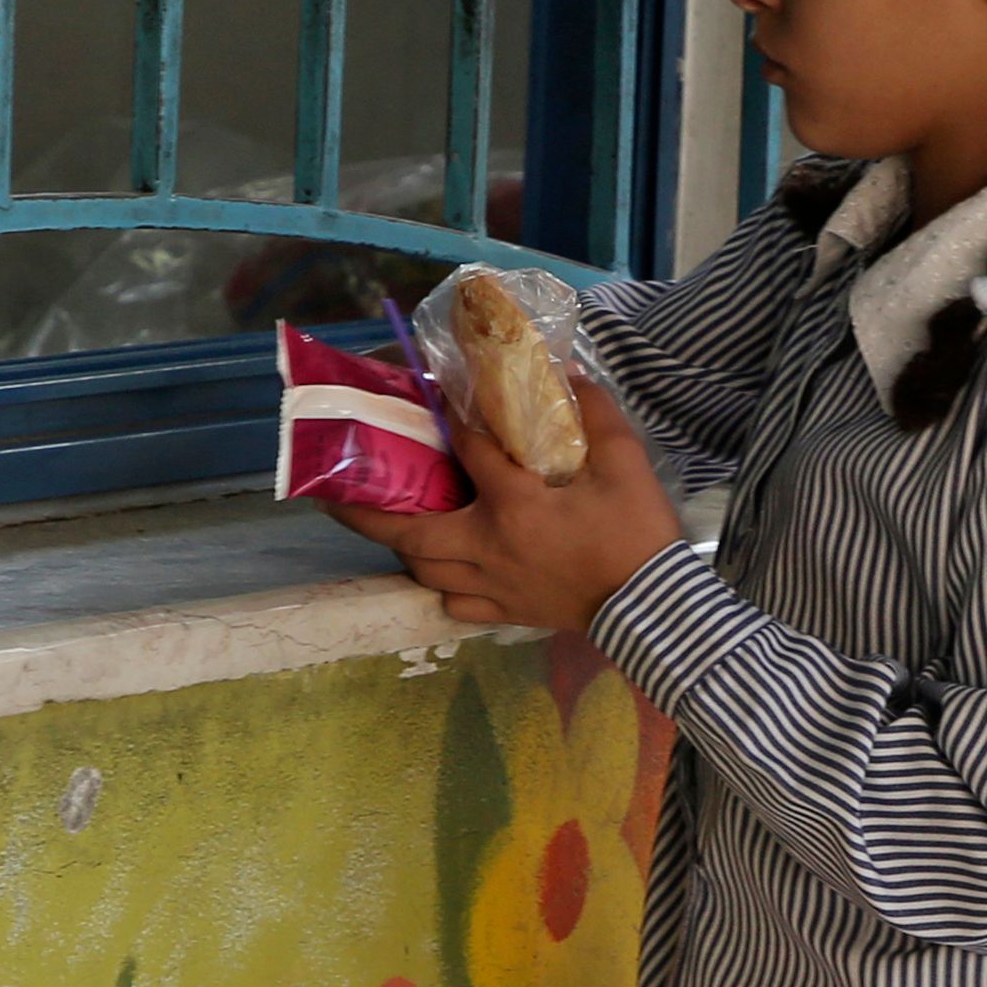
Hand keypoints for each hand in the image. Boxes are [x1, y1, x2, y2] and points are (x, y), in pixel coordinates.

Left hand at [329, 373, 682, 635]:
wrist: (654, 606)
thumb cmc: (638, 534)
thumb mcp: (627, 466)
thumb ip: (597, 418)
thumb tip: (570, 375)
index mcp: (515, 504)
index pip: (469, 450)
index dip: (452, 415)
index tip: (439, 392)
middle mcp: (489, 545)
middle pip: (411, 532)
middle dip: (366, 514)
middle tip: (333, 497)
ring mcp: (494, 583)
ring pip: (426, 570)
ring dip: (401, 549)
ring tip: (388, 529)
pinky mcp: (508, 610)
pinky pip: (456, 603)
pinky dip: (442, 588)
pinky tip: (443, 575)